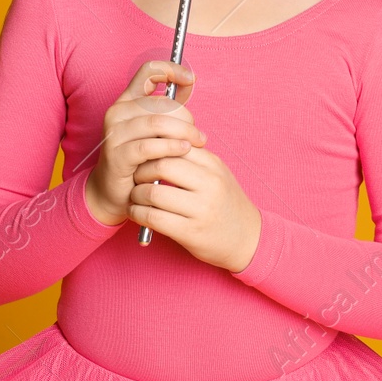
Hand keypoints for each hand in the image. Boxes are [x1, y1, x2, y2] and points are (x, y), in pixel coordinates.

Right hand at [85, 61, 205, 226]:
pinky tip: (184, 150)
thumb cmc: (140, 159)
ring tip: (197, 142)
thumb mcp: (156, 130)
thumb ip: (169, 109)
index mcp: (128, 100)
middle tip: (197, 134)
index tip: (190, 79)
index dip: (171, 70)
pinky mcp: (117, 154)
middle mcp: (118, 111)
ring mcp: (115, 132)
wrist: (114, 192)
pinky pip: (149, 146)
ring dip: (183, 132)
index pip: (148, 71)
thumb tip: (189, 82)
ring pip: (157, 123)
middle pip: (161, 102)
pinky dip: (171, 147)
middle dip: (186, 117)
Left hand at [128, 147, 262, 272]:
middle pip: (162, 165)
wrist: (246, 238)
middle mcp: (209, 184)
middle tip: (135, 175)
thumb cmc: (225, 202)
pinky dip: (138, 213)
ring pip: (154, 193)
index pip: (176, 144)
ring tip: (134, 195)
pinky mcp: (190, 232)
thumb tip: (160, 142)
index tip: (144, 155)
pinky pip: (153, 218)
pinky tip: (136, 212)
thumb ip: (194, 158)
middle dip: (141, 170)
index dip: (154, 148)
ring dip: (136, 193)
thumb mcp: (217, 174)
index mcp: (214, 165)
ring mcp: (200, 209)